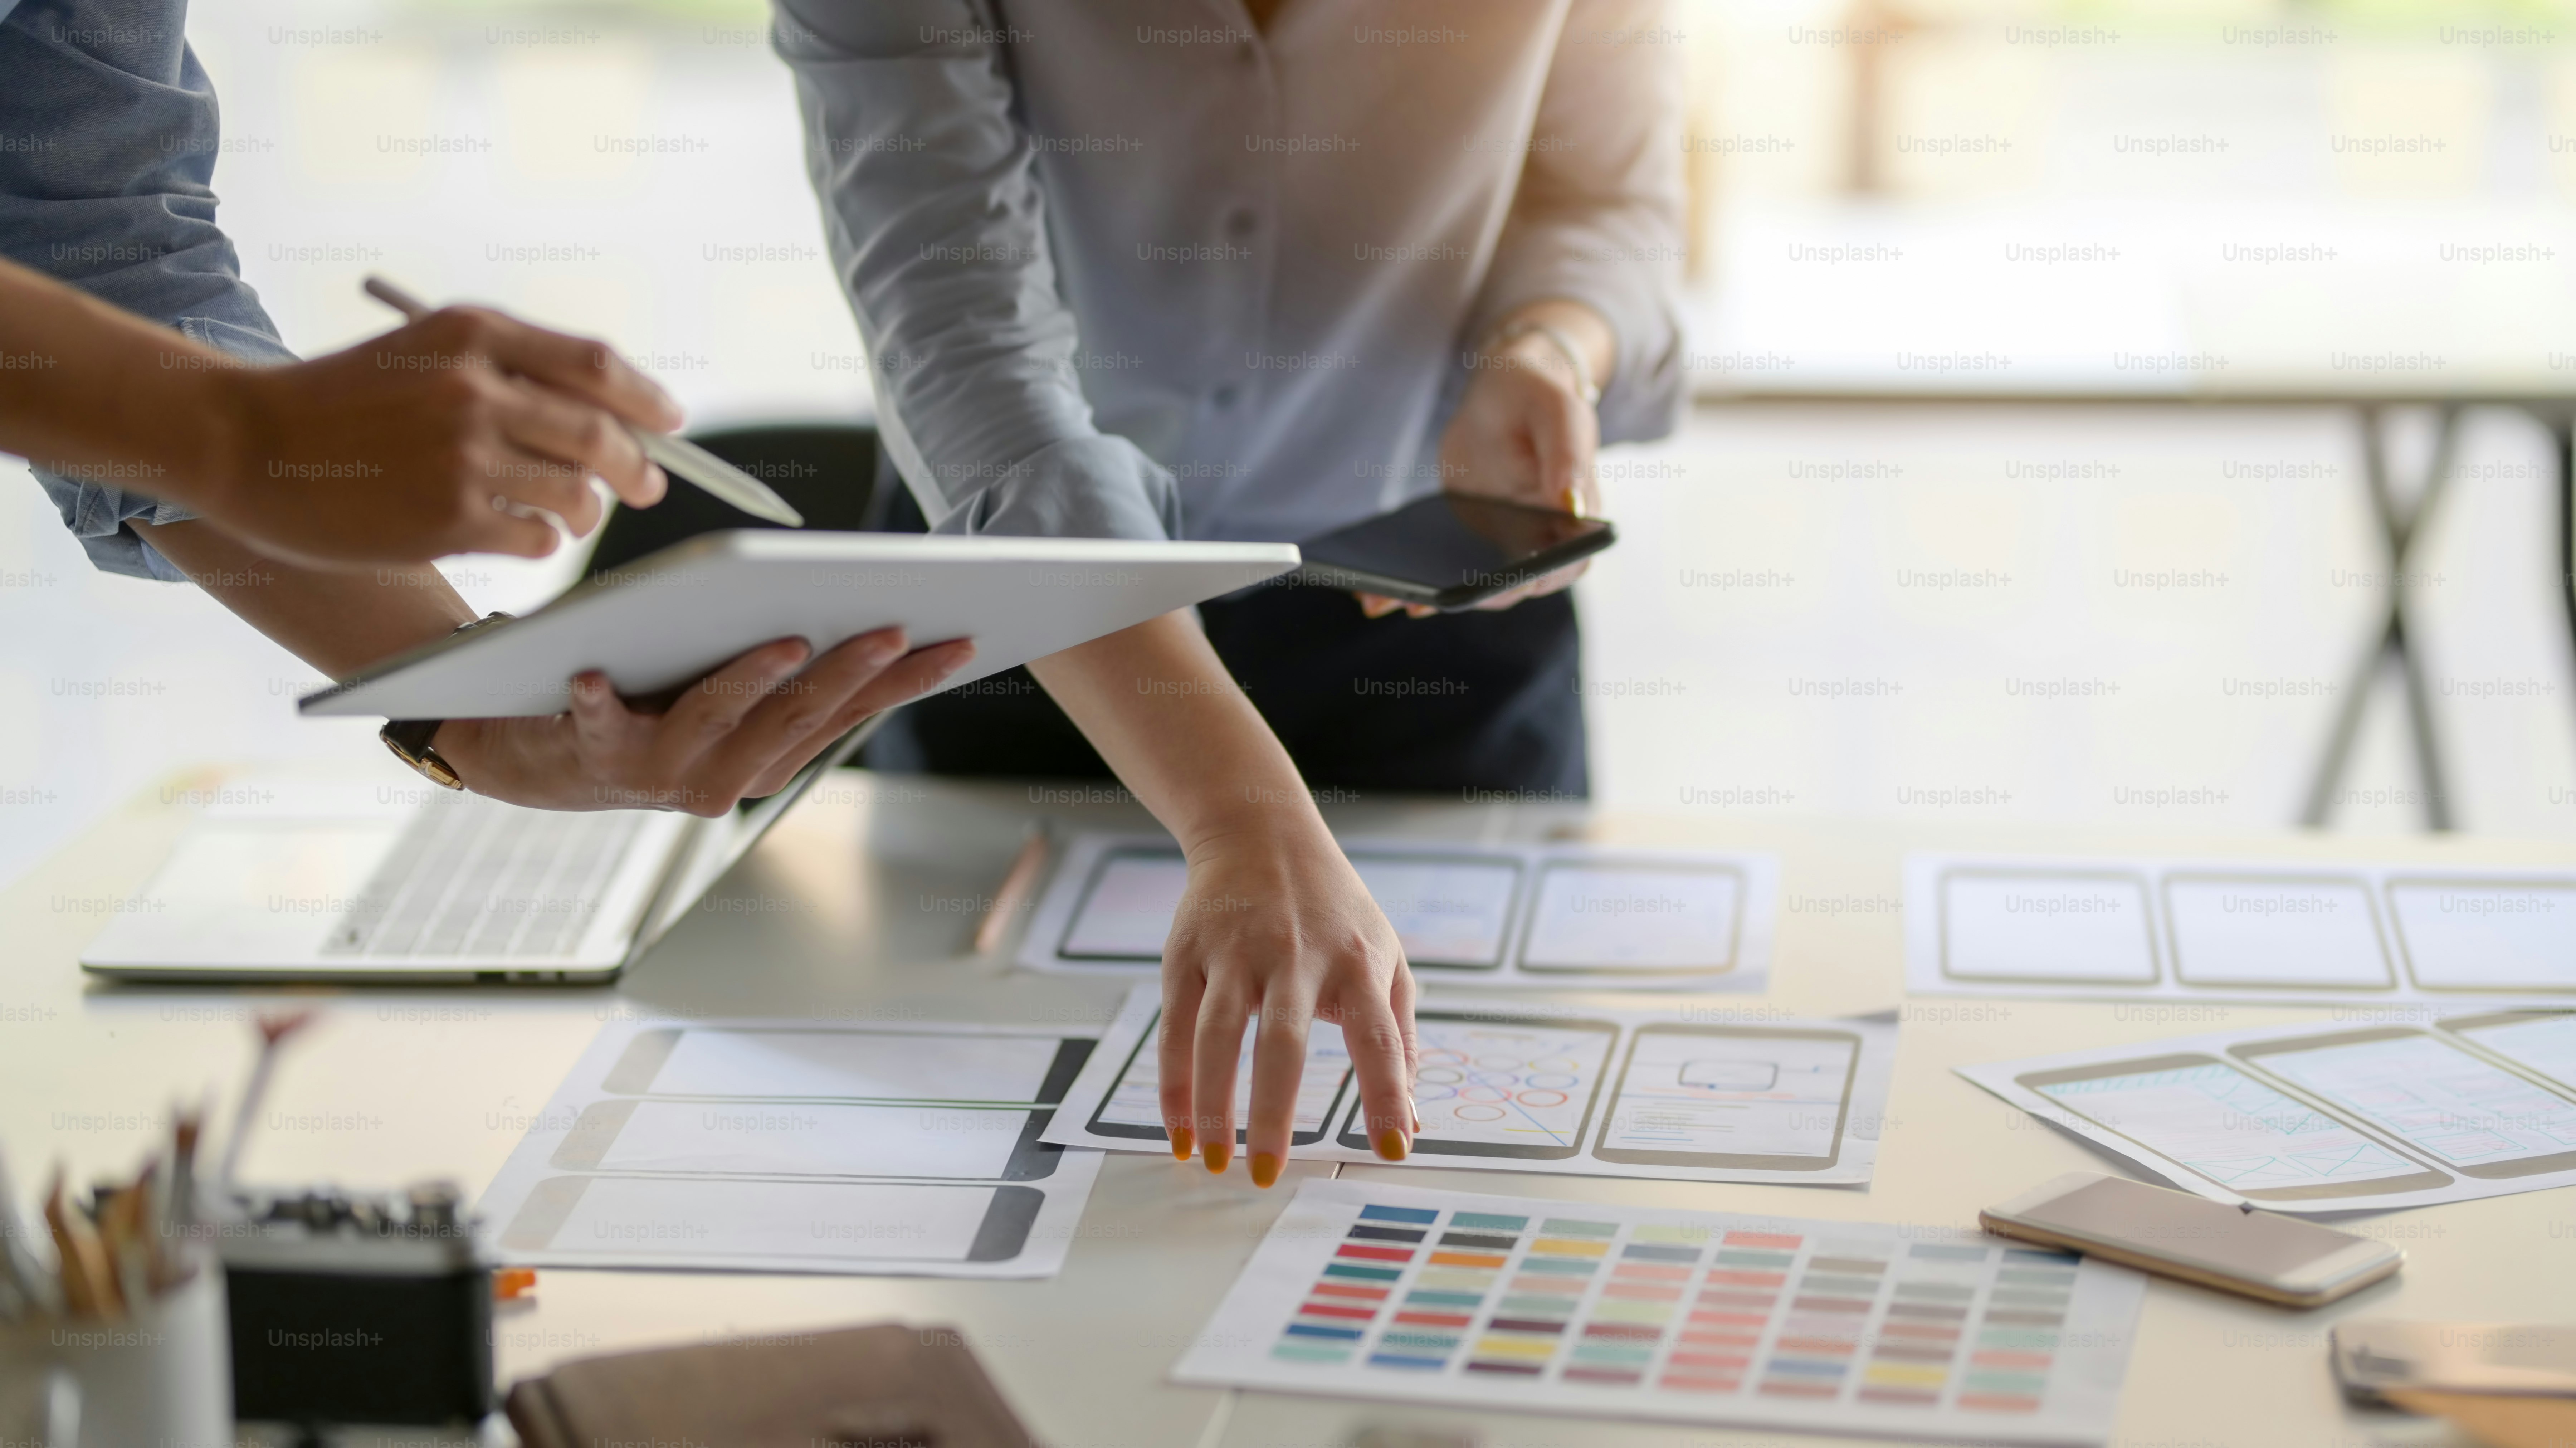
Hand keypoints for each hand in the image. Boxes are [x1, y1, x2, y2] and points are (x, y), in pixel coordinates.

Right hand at [201, 307, 684, 565]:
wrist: (247, 442)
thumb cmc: (343, 402)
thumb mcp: (426, 353)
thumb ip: (511, 370)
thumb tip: (611, 412)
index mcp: (474, 334)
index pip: (596, 364)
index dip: (646, 398)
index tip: (670, 422)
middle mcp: (475, 387)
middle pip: (602, 433)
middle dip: (638, 467)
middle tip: (647, 485)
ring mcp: (463, 454)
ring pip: (577, 492)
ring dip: (586, 511)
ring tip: (567, 514)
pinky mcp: (449, 516)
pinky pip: (537, 537)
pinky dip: (542, 541)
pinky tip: (521, 536)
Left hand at [432, 628, 973, 812]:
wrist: (544, 759)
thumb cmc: (651, 709)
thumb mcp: (729, 700)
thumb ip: (783, 677)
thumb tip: (864, 624)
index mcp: (769, 762)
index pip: (851, 713)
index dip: (907, 680)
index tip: (957, 641)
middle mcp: (725, 780)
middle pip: (798, 713)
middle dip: (850, 669)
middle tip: (893, 628)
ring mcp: (663, 773)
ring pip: (720, 717)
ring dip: (753, 680)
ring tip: (786, 642)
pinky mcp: (594, 752)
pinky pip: (598, 723)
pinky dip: (594, 701)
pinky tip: (589, 678)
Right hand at [1157, 818, 1419, 1186]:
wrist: (1260, 833)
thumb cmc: (1334, 909)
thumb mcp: (1386, 955)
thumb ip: (1400, 1035)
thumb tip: (1413, 1119)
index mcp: (1355, 962)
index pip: (1379, 1037)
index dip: (1387, 1094)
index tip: (1393, 1149)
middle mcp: (1295, 956)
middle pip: (1283, 1042)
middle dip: (1274, 1114)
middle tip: (1267, 1176)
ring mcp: (1236, 953)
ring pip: (1218, 1035)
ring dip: (1212, 1105)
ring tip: (1213, 1161)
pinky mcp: (1187, 953)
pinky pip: (1176, 1027)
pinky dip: (1174, 1084)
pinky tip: (1179, 1130)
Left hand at [1357, 319, 1605, 620]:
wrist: (1499, 393)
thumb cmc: (1536, 395)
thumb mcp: (1556, 411)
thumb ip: (1567, 455)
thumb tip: (1571, 503)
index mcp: (1576, 516)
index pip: (1567, 563)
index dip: (1538, 577)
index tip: (1503, 583)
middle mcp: (1543, 544)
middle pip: (1511, 586)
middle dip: (1470, 596)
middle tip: (1426, 598)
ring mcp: (1503, 550)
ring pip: (1473, 587)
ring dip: (1432, 597)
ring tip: (1383, 597)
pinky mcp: (1468, 546)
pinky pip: (1445, 572)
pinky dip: (1414, 584)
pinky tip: (1373, 589)